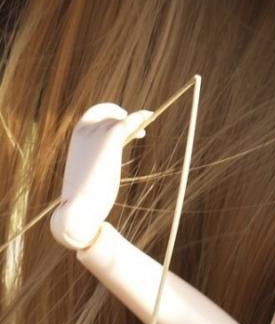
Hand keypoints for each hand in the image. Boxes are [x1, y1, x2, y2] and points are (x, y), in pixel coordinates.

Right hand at [50, 104, 150, 249]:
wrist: (79, 210)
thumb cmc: (83, 198)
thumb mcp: (85, 174)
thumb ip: (92, 162)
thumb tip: (101, 162)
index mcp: (76, 137)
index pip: (92, 115)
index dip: (107, 114)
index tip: (119, 120)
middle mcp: (85, 129)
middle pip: (107, 113)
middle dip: (118, 115)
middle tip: (134, 126)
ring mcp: (98, 131)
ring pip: (120, 119)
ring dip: (134, 122)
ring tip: (142, 132)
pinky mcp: (112, 136)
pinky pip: (130, 121)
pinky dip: (140, 116)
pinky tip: (149, 115)